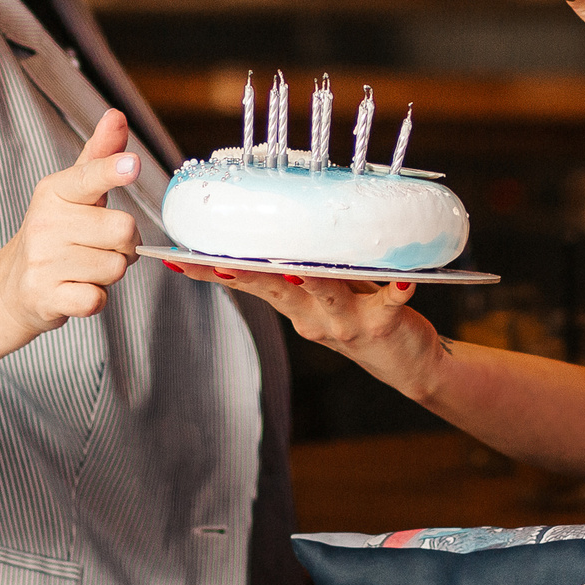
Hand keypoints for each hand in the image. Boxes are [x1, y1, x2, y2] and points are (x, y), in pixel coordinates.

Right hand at [0, 111, 142, 334]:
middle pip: (122, 230)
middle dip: (124, 244)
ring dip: (110, 272)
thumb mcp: (72, 192)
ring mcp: (43, 262)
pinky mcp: (46, 297)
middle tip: (100, 245)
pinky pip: (98, 299)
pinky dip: (96, 298)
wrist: (11, 286)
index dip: (112, 170)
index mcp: (55, 192)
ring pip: (116, 267)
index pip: (89, 177)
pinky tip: (76, 289)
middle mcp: (45, 223)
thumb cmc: (54, 233)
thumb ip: (99, 155)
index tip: (132, 164)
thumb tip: (116, 115)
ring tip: (84, 267)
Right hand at [168, 263, 447, 398]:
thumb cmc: (361, 313)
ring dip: (308, 281)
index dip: (211, 272)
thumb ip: (296, 266)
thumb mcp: (320, 292)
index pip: (247, 283)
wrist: (407, 363)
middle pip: (275, 290)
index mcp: (294, 305)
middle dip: (246, 274)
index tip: (177, 258)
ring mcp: (346, 321)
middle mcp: (313, 316)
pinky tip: (403, 280)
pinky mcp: (384, 322)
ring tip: (293, 268)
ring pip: (325, 295)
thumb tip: (275, 220)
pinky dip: (395, 290)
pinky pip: (389, 303)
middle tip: (217, 260)